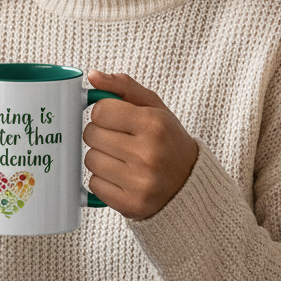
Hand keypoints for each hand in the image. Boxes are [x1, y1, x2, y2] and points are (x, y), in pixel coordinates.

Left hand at [82, 71, 197, 219]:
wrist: (190, 185)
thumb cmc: (168, 141)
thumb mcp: (155, 108)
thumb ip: (124, 87)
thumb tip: (93, 76)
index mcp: (154, 124)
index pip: (100, 111)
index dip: (105, 114)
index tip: (117, 120)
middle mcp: (147, 154)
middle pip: (91, 134)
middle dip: (101, 135)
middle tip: (121, 141)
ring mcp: (139, 182)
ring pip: (89, 160)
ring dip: (101, 158)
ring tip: (123, 160)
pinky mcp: (130, 204)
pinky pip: (93, 184)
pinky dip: (103, 180)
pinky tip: (122, 177)